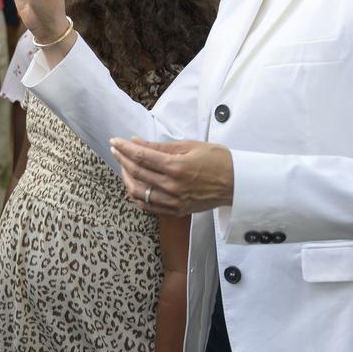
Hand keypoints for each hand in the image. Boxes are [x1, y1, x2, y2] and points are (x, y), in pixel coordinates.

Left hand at [110, 137, 233, 215]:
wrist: (237, 183)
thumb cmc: (217, 160)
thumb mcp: (190, 146)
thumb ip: (160, 146)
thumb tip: (136, 142)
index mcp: (177, 167)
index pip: (141, 156)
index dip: (124, 148)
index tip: (115, 141)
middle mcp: (172, 186)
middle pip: (136, 173)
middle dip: (122, 159)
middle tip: (116, 149)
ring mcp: (174, 201)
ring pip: (138, 193)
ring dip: (126, 178)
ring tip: (124, 166)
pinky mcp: (176, 210)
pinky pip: (148, 206)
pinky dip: (137, 196)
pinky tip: (134, 185)